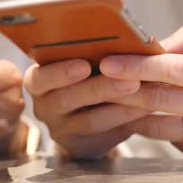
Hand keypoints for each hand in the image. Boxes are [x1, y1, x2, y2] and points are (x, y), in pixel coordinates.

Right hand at [24, 59, 149, 159]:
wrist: (86, 116)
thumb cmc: (86, 77)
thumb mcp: (80, 64)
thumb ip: (90, 53)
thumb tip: (122, 37)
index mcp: (38, 80)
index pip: (38, 78)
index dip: (60, 72)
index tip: (84, 65)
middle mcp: (43, 106)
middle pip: (65, 99)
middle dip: (98, 88)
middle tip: (128, 79)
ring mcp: (61, 129)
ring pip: (88, 120)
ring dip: (118, 105)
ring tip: (141, 90)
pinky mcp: (82, 145)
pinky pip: (105, 133)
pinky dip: (125, 119)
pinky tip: (144, 108)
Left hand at [100, 25, 182, 166]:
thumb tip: (153, 45)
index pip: (176, 69)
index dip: (139, 66)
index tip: (109, 62)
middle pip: (162, 99)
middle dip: (123, 89)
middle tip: (96, 80)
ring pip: (160, 125)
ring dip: (128, 112)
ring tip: (104, 97)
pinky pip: (169, 140)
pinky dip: (145, 127)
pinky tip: (128, 115)